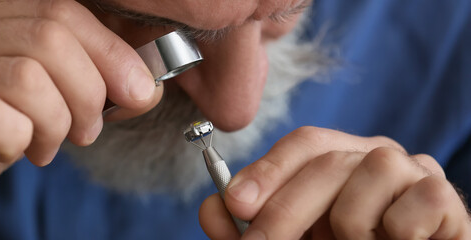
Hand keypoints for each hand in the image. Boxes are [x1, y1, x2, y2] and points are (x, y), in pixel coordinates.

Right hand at [0, 0, 160, 237]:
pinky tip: (13, 150)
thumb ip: (88, 76)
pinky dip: (21, 141)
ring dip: (56, 123)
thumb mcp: (39, 92)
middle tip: (86, 129)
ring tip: (46, 144)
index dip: (113, 52)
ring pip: (29, 79)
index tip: (137, 91)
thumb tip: (145, 85)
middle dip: (89, 92)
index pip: (63, 9)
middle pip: (51, 38)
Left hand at [199, 126, 470, 238]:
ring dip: (351, 226)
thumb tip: (212, 209)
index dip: (268, 169)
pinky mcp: (445, 197)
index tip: (234, 203)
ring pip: (371, 171)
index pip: (305, 143)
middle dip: (286, 208)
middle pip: (327, 158)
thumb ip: (251, 230)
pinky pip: (411, 207)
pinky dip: (394, 235)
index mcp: (341, 159)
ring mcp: (414, 171)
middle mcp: (376, 155)